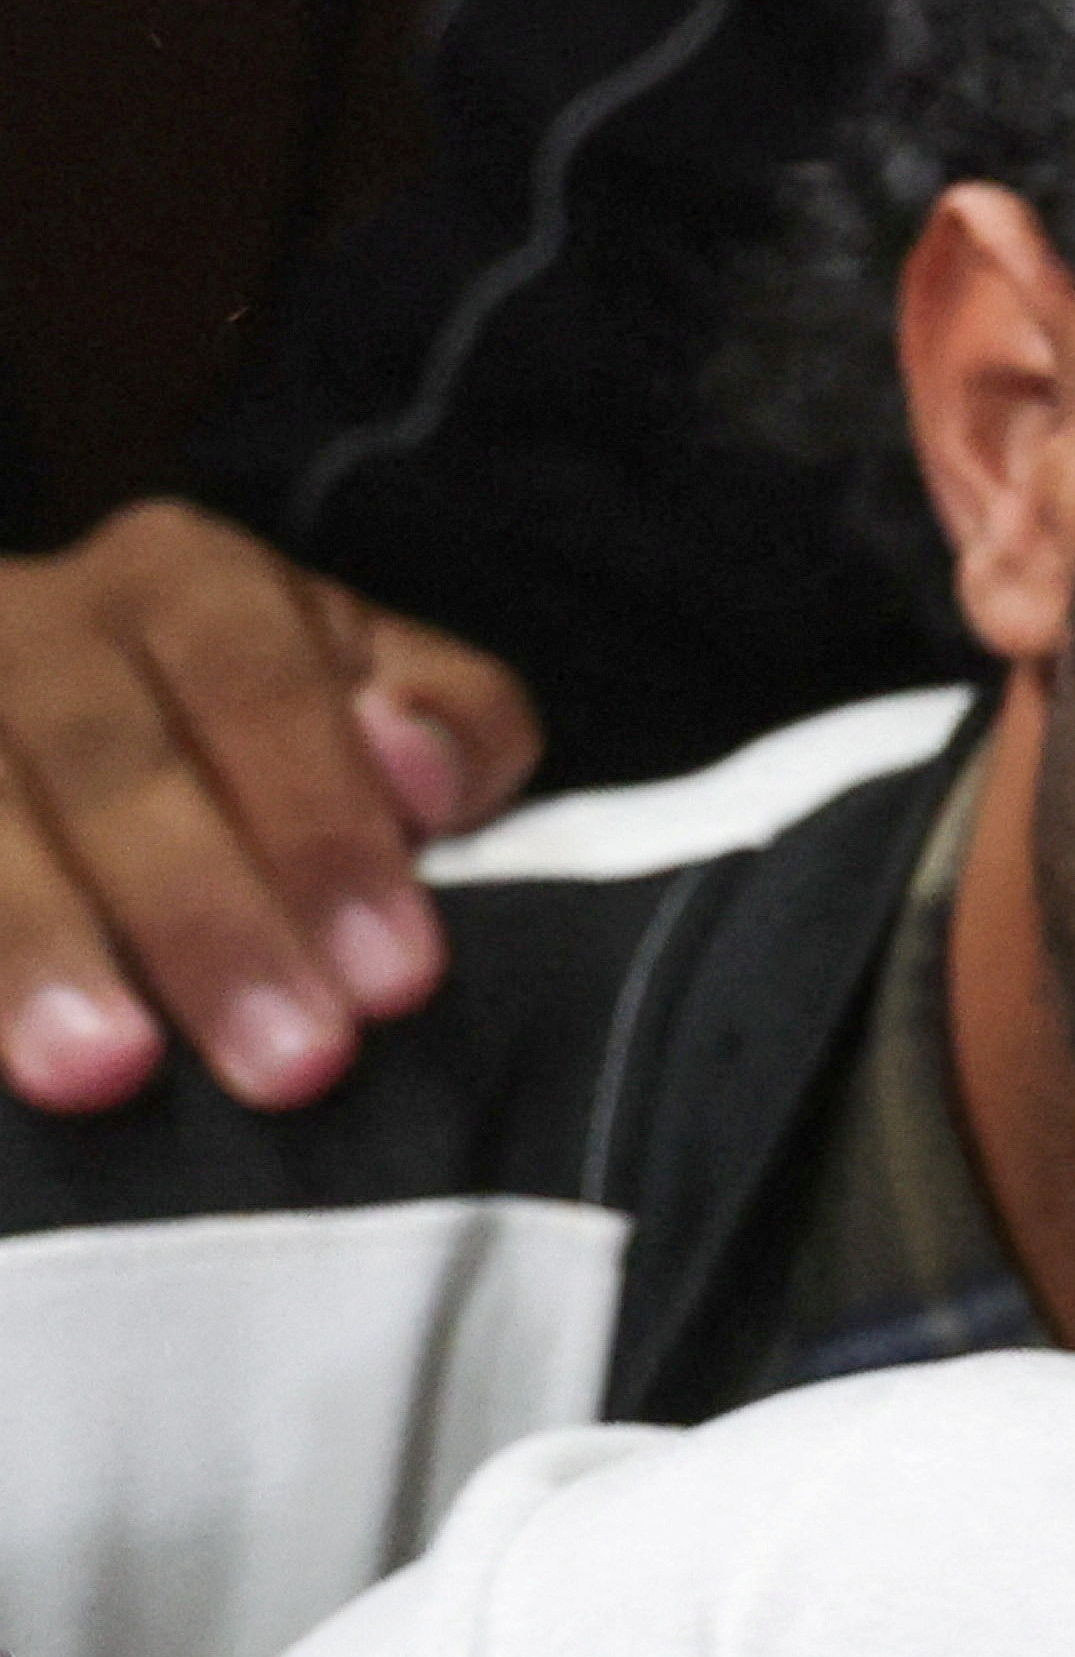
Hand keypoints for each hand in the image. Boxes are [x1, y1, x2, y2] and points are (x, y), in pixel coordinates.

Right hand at [0, 500, 540, 1114]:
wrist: (73, 730)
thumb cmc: (263, 748)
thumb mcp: (377, 704)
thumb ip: (449, 724)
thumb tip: (426, 770)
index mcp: (185, 585)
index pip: (254, 679)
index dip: (321, 824)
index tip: (392, 976)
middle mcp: (32, 623)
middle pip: (104, 753)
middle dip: (201, 912)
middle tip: (291, 1063)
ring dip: (31, 936)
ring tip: (98, 1071)